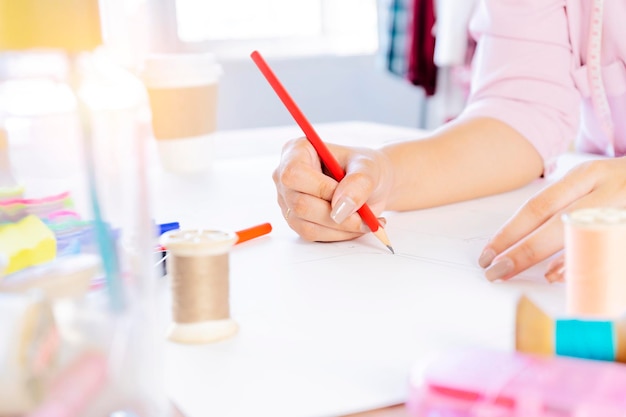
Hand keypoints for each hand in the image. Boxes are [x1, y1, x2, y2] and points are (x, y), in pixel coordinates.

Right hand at [272, 137, 393, 241]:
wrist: (371, 185)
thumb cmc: (365, 169)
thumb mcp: (369, 167)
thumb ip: (358, 182)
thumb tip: (341, 207)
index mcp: (297, 151)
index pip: (294, 174)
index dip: (321, 189)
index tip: (348, 197)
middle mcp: (285, 177)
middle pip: (300, 204)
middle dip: (337, 215)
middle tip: (366, 217)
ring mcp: (288, 201)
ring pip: (306, 224)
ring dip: (340, 228)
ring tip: (367, 222)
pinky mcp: (296, 221)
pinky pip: (312, 234)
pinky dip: (338, 235)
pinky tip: (357, 227)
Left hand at [478, 157, 625, 281]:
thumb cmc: (622, 184)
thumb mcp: (593, 186)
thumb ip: (565, 210)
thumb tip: (537, 253)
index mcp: (586, 176)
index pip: (538, 207)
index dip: (510, 232)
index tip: (488, 253)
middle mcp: (605, 189)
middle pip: (553, 224)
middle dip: (521, 252)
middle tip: (494, 272)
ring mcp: (624, 207)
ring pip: (581, 238)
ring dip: (548, 262)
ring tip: (518, 274)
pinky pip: (608, 250)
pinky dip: (583, 265)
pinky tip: (559, 276)